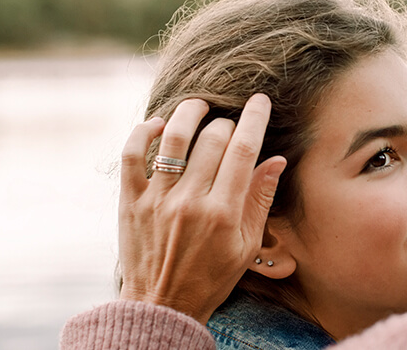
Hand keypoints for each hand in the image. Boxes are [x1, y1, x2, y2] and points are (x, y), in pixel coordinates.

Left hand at [116, 94, 285, 324]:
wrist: (162, 306)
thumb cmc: (210, 278)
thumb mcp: (247, 246)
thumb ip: (260, 199)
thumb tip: (276, 160)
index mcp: (224, 213)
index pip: (244, 150)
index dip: (255, 118)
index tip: (261, 100)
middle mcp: (190, 201)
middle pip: (213, 139)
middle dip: (227, 122)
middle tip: (231, 125)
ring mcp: (157, 199)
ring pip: (174, 137)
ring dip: (190, 112)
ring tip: (200, 107)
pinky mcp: (130, 201)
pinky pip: (132, 154)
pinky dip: (144, 132)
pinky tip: (159, 124)